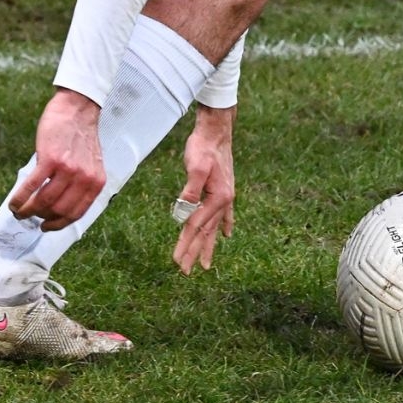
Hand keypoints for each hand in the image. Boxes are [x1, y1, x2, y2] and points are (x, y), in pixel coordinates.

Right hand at [8, 89, 104, 230]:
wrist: (77, 108)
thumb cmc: (80, 135)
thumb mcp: (90, 164)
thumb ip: (80, 184)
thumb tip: (59, 206)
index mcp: (96, 182)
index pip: (76, 214)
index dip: (59, 224)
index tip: (46, 226)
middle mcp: (84, 179)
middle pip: (59, 210)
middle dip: (41, 217)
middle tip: (29, 216)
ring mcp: (67, 169)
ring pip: (44, 202)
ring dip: (28, 211)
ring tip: (19, 211)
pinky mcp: (50, 159)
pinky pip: (32, 186)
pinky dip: (20, 198)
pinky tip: (14, 203)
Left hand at [173, 105, 235, 272]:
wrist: (217, 130)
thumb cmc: (203, 146)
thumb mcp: (194, 166)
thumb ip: (190, 191)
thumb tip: (182, 214)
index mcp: (218, 198)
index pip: (196, 226)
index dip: (185, 245)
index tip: (177, 261)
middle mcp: (224, 201)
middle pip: (205, 232)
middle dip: (195, 252)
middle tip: (185, 271)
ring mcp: (226, 197)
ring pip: (214, 227)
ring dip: (208, 246)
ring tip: (206, 264)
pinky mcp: (225, 190)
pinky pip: (225, 214)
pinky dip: (224, 226)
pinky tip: (226, 235)